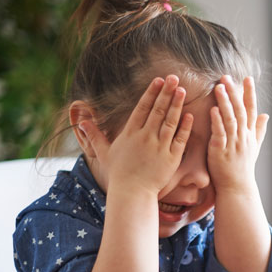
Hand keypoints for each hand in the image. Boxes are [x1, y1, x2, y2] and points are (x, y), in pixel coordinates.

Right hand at [79, 75, 193, 195]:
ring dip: (176, 105)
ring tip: (183, 90)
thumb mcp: (104, 153)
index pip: (142, 108)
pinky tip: (190, 115)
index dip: (151, 93)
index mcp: (130, 133)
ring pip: (170, 121)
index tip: (158, 80)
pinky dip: (185, 127)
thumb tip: (81, 122)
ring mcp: (159, 147)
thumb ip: (95, 136)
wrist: (132, 193)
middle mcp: (145, 137)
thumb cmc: (119, 174)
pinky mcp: (171, 157)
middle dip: (166, 92)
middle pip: (158, 110)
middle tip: (174, 78)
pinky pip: (180, 139)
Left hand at [208, 75, 268, 193]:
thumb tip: (266, 115)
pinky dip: (217, 121)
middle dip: (234, 93)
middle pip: (240, 110)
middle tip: (227, 77)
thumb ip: (259, 130)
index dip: (250, 94)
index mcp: (250, 134)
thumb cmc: (243, 168)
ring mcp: (233, 143)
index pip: (251, 110)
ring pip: (230, 119)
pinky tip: (213, 109)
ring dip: (225, 102)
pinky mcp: (220, 151)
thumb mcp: (254, 147)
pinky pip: (220, 133)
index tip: (248, 78)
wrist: (237, 188)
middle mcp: (243, 137)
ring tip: (219, 87)